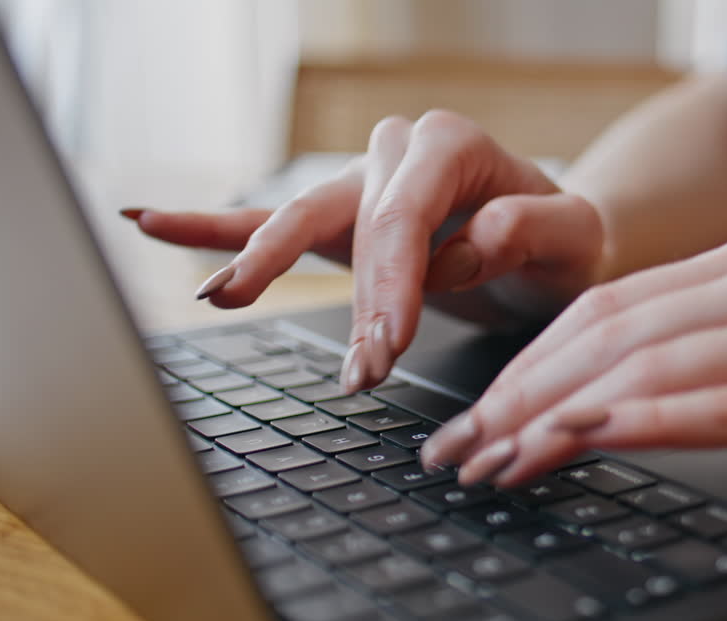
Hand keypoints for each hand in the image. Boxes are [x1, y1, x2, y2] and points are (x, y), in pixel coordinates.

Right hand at [125, 111, 604, 391]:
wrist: (555, 244)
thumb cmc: (567, 240)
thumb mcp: (574, 237)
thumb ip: (534, 228)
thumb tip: (472, 240)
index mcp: (451, 145)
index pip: (404, 217)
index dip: (391, 284)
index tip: (389, 346)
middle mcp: (398, 152)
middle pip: (349, 224)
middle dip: (349, 301)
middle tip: (359, 368)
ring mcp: (362, 183)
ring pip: (300, 222)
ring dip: (269, 272)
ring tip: (225, 301)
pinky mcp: (342, 218)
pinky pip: (270, 217)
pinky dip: (214, 226)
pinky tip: (152, 221)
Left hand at [420, 235, 726, 486]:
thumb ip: (714, 347)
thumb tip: (611, 392)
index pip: (603, 311)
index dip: (525, 366)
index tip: (474, 417)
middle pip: (606, 335)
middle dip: (516, 397)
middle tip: (458, 450)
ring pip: (646, 365)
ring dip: (556, 417)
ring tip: (496, 463)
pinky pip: (719, 403)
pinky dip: (642, 422)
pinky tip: (587, 443)